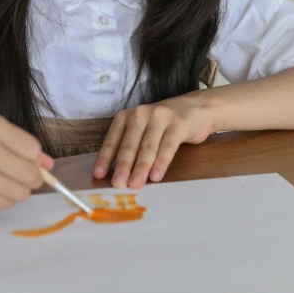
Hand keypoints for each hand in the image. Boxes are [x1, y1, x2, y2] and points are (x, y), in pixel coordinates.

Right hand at [0, 113, 53, 208]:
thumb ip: (16, 144)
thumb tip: (49, 165)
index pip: (32, 148)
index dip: (33, 159)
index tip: (24, 161)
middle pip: (30, 174)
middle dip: (29, 178)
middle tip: (12, 174)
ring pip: (20, 192)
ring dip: (15, 190)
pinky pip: (3, 203)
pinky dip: (1, 199)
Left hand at [92, 91, 215, 187]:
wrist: (195, 108)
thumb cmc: (163, 125)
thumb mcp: (141, 130)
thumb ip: (130, 146)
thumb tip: (116, 174)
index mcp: (126, 116)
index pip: (113, 139)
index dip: (105, 158)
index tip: (98, 175)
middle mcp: (141, 114)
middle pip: (130, 144)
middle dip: (123, 166)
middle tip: (118, 184)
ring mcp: (160, 117)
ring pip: (148, 146)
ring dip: (141, 167)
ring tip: (136, 184)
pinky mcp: (178, 124)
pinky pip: (168, 146)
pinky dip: (161, 162)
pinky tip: (156, 176)